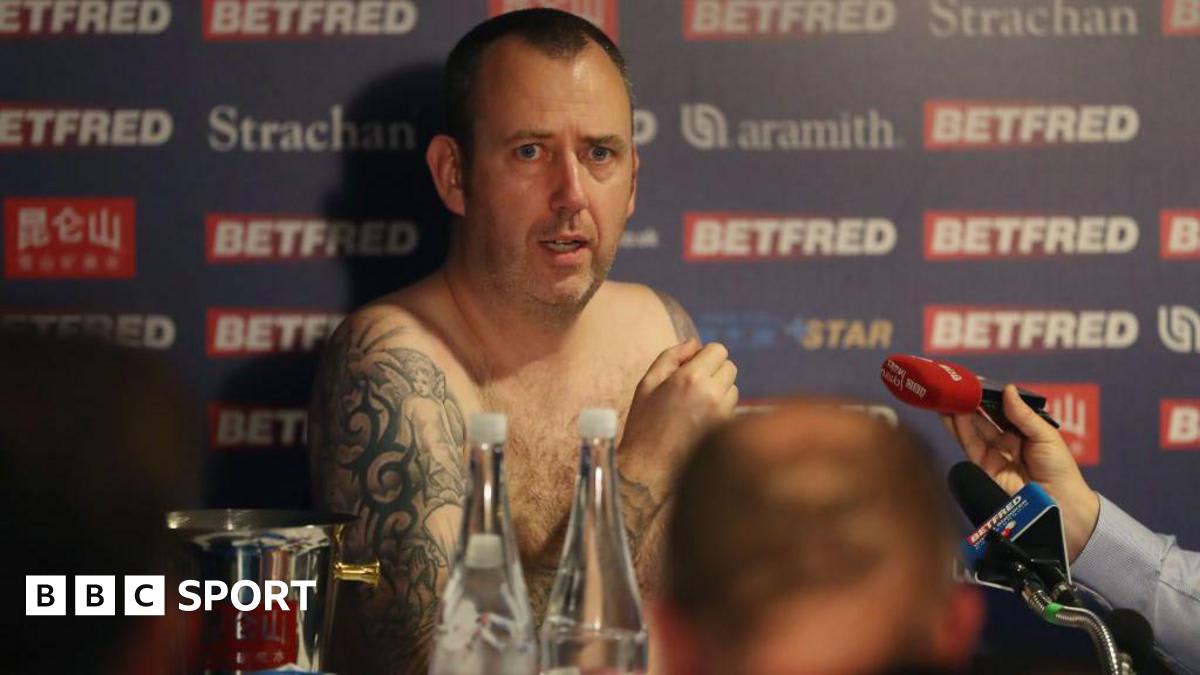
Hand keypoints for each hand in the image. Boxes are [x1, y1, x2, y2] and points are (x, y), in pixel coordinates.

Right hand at [620, 339, 737, 499]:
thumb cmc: (644, 426)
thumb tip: (694, 343)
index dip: (705, 355)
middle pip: (730, 367)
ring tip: (694, 407)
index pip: (718, 350)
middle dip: (714, 371)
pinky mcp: (727, 431)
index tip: (692, 367)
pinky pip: (732, 409)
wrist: (649, 471)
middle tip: (692, 387)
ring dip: (719, 391)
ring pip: (733, 388)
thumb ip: (671, 357)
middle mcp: (711, 393)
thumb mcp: (647, 384)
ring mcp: (723, 414)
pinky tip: (700, 422)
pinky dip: (721, 410)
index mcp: (690, 378)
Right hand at [942, 384, 1099, 560]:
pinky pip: (968, 445)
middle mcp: (1005, 442)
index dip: (988, 396)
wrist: (1058, 506)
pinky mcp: (982, 468)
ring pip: (971, 429)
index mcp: (1023, 432)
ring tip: (948, 395)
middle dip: (969, 402)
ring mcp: (992, 455)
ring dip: (959, 412)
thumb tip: (1007, 389)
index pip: (1001, 410)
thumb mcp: (1046, 436)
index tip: (975, 381)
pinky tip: (953, 414)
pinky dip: (959, 429)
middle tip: (955, 386)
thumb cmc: (1060, 470)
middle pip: (983, 418)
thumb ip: (1023, 415)